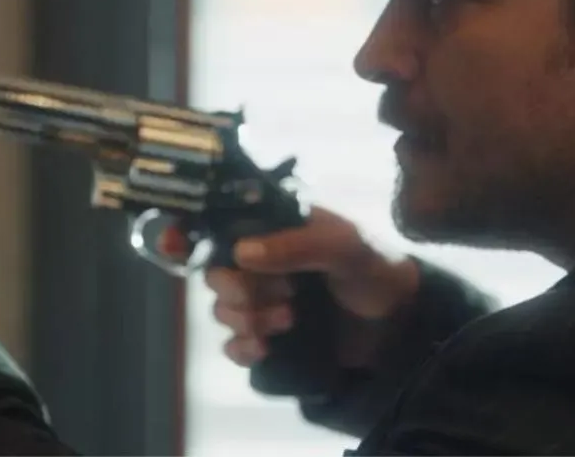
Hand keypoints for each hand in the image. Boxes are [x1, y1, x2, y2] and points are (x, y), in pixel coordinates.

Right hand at [200, 206, 419, 368]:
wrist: (400, 327)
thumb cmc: (374, 270)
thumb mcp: (344, 246)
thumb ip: (297, 245)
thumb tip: (242, 253)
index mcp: (274, 229)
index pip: (221, 226)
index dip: (191, 232)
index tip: (174, 243)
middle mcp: (262, 262)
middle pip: (216, 273)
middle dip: (236, 289)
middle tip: (272, 296)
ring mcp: (264, 300)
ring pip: (223, 310)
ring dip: (247, 318)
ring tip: (288, 320)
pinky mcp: (270, 337)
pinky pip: (234, 344)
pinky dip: (242, 348)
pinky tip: (264, 348)